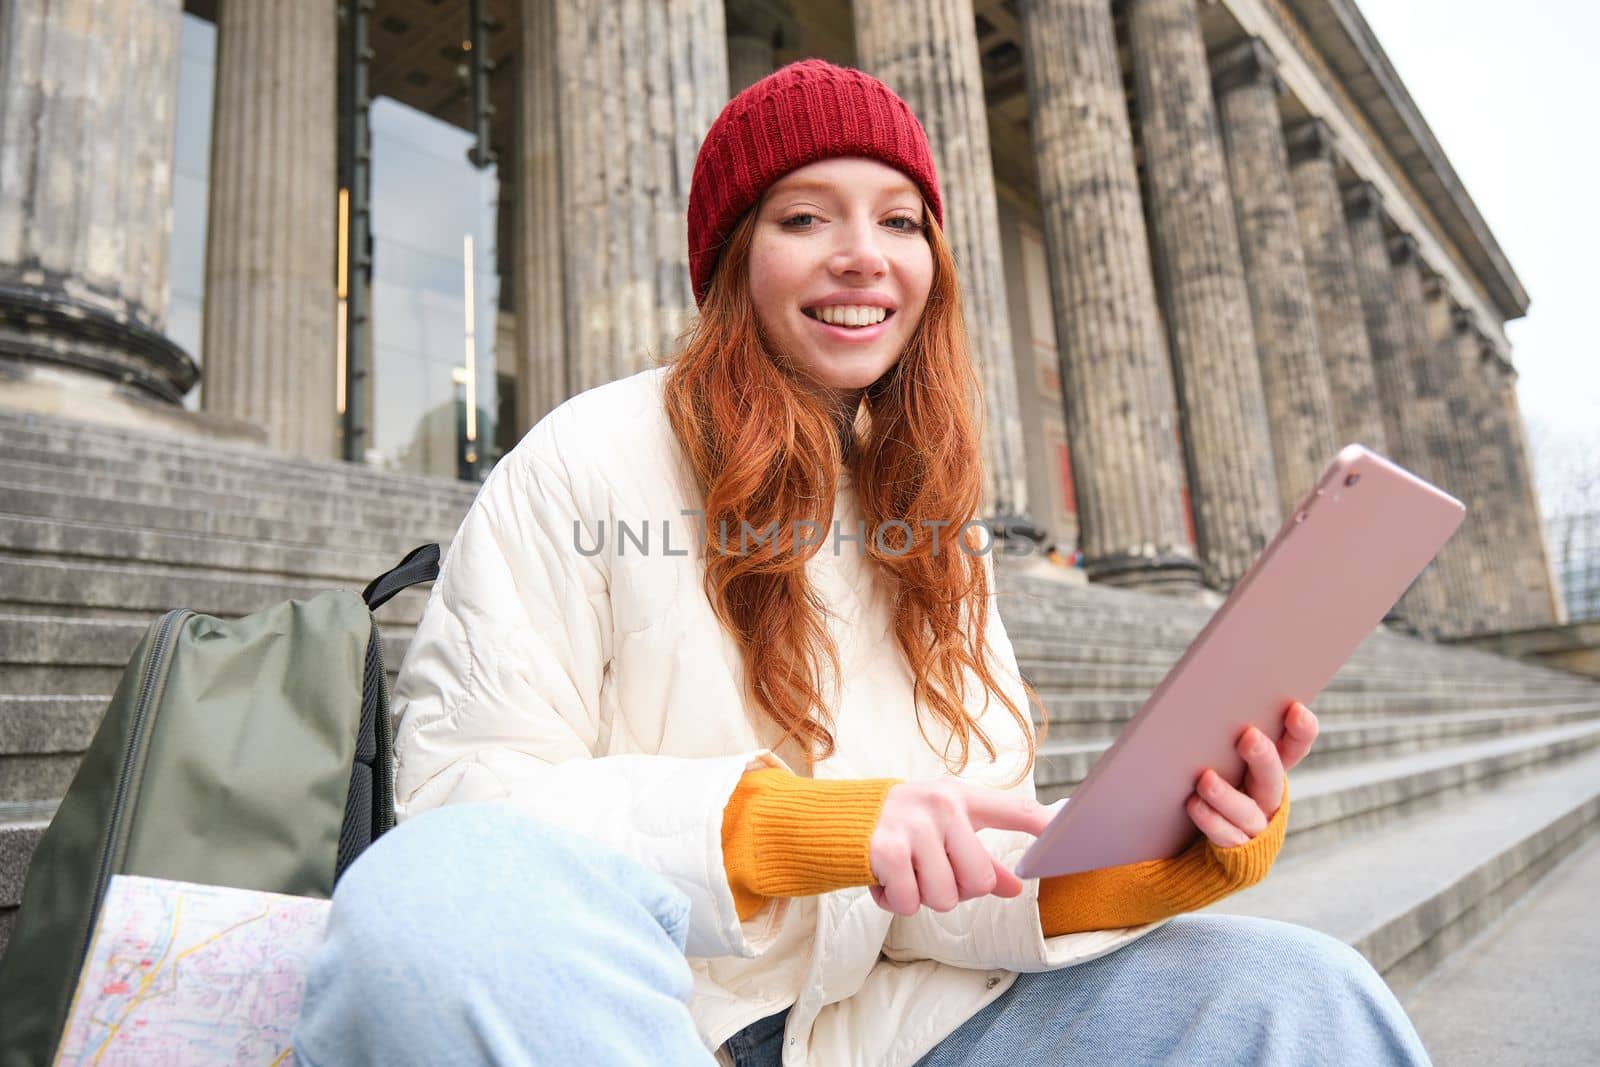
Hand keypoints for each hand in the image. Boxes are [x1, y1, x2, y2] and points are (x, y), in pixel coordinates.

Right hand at [869, 779, 1052, 915]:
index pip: (1015, 809)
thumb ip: (980, 858)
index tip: (1070, 832)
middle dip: (955, 889)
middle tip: (928, 871)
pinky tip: (885, 880)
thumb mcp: (943, 831)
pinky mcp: (885, 848)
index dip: (1045, 824)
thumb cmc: (901, 826)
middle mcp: (941, 805)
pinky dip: (896, 902)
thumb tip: (1015, 887)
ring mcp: (913, 825)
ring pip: (944, 897)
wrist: (835, 820)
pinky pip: (910, 902)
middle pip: (979, 881)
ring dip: (922, 897)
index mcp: (962, 798)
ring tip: (904, 872)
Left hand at [1186, 700, 1317, 847]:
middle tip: (1248, 736)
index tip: (1295, 708)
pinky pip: (1225, 836)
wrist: (1204, 834)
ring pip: (1247, 812)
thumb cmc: (1210, 775)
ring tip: (1206, 778)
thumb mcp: (1219, 754)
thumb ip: (1221, 733)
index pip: (1294, 747)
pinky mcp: (1236, 848)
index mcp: (1270, 767)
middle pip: (1271, 777)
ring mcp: (1255, 825)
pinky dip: (1210, 820)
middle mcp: (1268, 796)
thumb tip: (1202, 694)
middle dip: (1263, 757)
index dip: (1301, 730)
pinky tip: (1193, 804)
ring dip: (1227, 795)